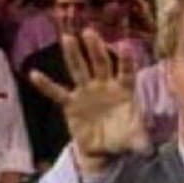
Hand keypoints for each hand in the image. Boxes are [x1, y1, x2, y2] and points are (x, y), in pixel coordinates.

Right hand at [29, 29, 151, 172]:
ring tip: (68, 38)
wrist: (103, 148)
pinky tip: (35, 74)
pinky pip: (57, 92)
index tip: (125, 46)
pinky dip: (46, 85)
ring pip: (80, 70)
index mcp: (124, 91)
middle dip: (96, 49)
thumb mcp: (134, 140)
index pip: (126, 73)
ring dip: (74, 55)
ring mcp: (86, 92)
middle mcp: (105, 86)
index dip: (126, 61)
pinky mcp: (71, 103)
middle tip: (89, 32)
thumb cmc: (122, 137)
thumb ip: (140, 141)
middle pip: (101, 64)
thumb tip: (148, 150)